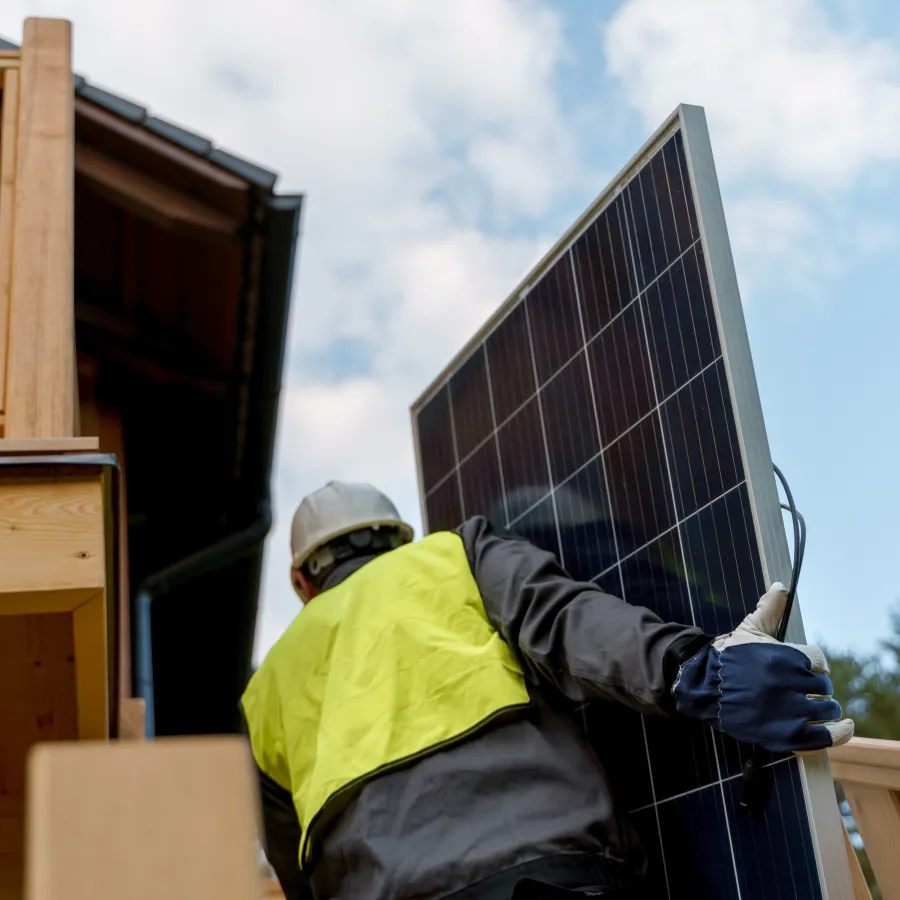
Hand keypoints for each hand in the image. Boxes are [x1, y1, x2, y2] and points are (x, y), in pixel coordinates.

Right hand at [672, 583, 853, 753]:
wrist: (703, 685)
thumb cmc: (728, 656)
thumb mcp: (748, 629)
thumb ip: (769, 607)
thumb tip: (781, 586)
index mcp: (783, 657)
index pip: (819, 661)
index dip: (813, 664)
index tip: (805, 668)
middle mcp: (788, 684)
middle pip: (823, 686)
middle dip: (814, 686)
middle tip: (800, 688)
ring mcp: (787, 712)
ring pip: (825, 710)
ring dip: (822, 708)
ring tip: (813, 706)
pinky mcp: (783, 735)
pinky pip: (823, 736)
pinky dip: (838, 733)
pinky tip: (843, 727)